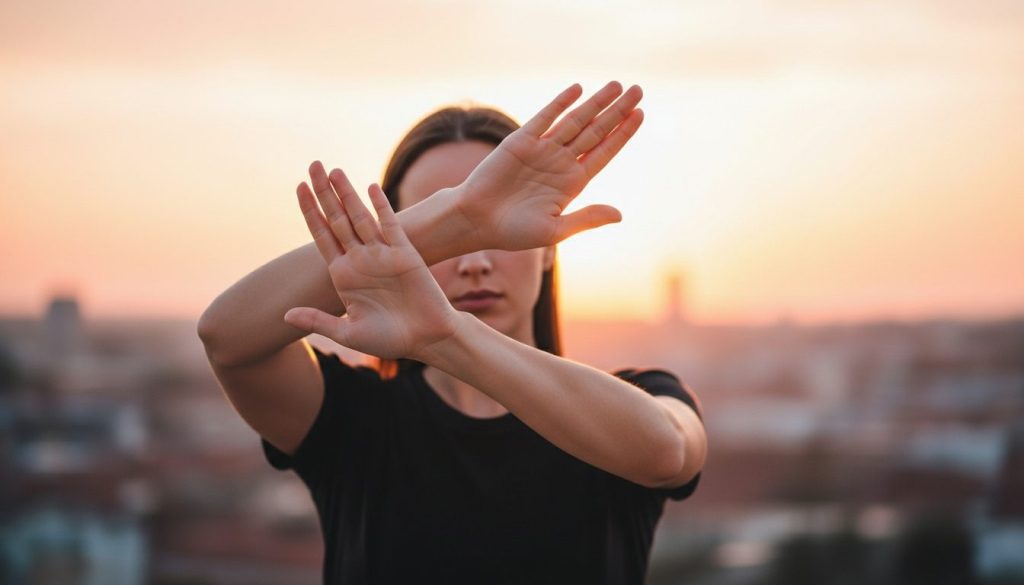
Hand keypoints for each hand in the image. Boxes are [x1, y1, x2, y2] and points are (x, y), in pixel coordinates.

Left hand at [283, 174, 459, 358]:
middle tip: (313, 164)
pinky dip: (380, 207)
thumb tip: (285, 315)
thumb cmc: (389, 338)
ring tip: (334, 170)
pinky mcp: (405, 253)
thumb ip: (318, 321)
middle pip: (337, 219)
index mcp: (344, 274)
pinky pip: (390, 225)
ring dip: (347, 194)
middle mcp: (361, 259)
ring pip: (360, 217)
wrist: (426, 338)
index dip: (310, 211)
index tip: (299, 187)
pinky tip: (370, 188)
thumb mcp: (349, 333)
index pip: (322, 235)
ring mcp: (382, 254)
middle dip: (324, 193)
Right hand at [456, 81, 643, 250]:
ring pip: (575, 121)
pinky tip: (577, 90)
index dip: (622, 133)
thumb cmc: (514, 231)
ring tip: (616, 85)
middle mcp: (561, 162)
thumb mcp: (555, 229)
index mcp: (573, 183)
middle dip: (617, 111)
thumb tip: (620, 214)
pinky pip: (544, 118)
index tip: (641, 115)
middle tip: (638, 90)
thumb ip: (586, 218)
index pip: (604, 152)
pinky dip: (560, 103)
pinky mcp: (521, 140)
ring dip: (595, 103)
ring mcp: (542, 149)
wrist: (476, 221)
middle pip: (596, 131)